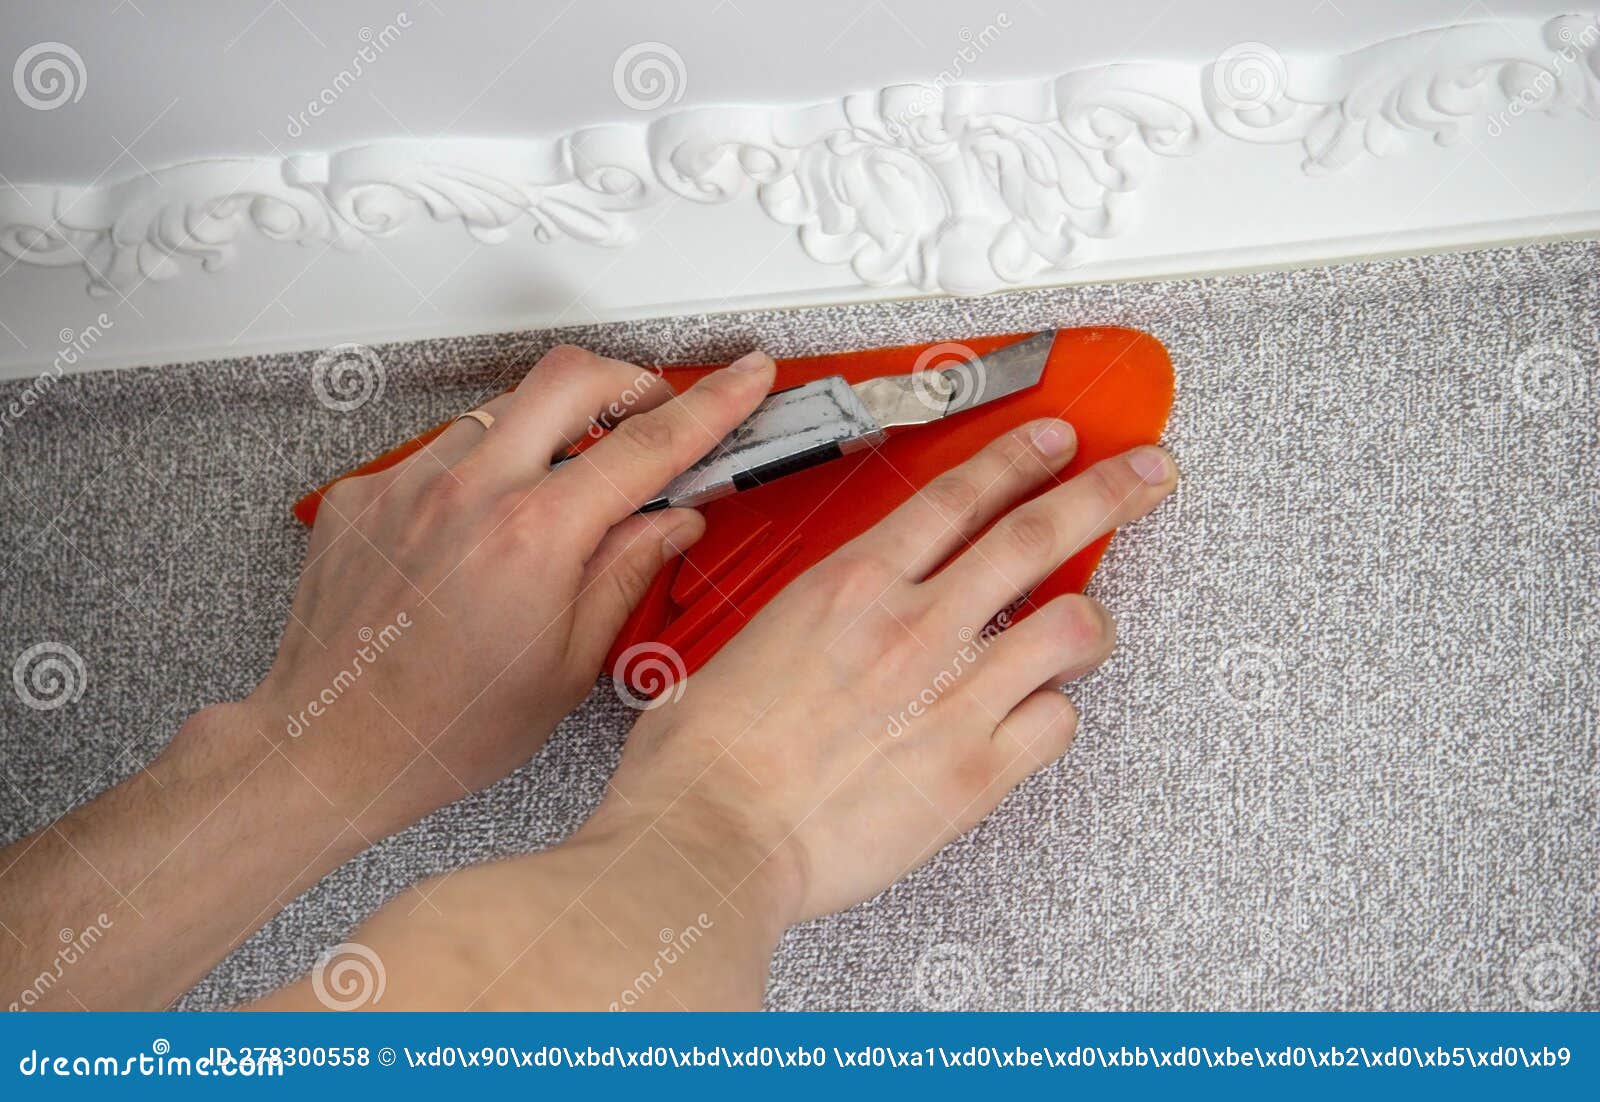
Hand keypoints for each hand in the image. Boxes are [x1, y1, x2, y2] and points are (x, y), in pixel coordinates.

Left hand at [239, 345, 777, 833]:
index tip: (744, 376)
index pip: (648, 444)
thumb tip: (674, 521)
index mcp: (534, 536)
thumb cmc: (443, 730)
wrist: (329, 748)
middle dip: (628, 380)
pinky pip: (439, 451)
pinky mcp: (365, 494)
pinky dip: (477, 473)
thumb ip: (626, 574)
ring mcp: (408, 484)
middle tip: (651, 414)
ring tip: (554, 496)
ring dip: (546, 433)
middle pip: (571, 377)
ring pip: (502, 410)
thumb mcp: (567, 667)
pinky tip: (477, 531)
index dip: (711, 403)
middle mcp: (468, 492)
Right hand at [587, 421, 1176, 922]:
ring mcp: (954, 697)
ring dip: (1095, 618)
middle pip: (1039, 533)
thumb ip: (812, 624)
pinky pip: (1057, 722)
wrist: (710, 840)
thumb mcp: (745, 645)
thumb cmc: (704, 759)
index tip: (1055, 442)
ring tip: (1092, 624)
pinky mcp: (975, 772)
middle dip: (1109, 491)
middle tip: (1148, 473)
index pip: (960, 496)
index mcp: (852, 586)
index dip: (1020, 459)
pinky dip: (1057, 713)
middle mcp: (915, 628)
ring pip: (1074, 625)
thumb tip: (829, 628)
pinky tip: (1038, 714)